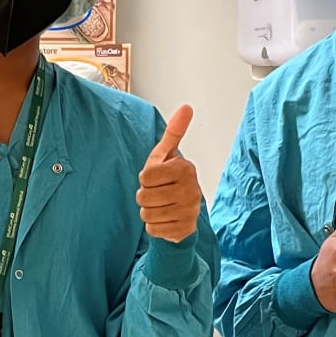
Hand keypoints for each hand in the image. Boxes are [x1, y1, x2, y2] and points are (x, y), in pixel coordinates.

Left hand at [136, 105, 202, 242]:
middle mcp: (191, 190)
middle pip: (144, 196)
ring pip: (147, 214)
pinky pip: (153, 229)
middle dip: (145, 196)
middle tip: (157, 193)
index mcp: (186, 169)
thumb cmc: (169, 179)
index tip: (156, 178)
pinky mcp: (184, 230)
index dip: (145, 178)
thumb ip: (174, 132)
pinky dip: (154, 226)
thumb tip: (186, 107)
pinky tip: (165, 219)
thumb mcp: (166, 155)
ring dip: (148, 211)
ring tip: (161, 205)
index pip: (145, 176)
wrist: (183, 211)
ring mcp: (190, 212)